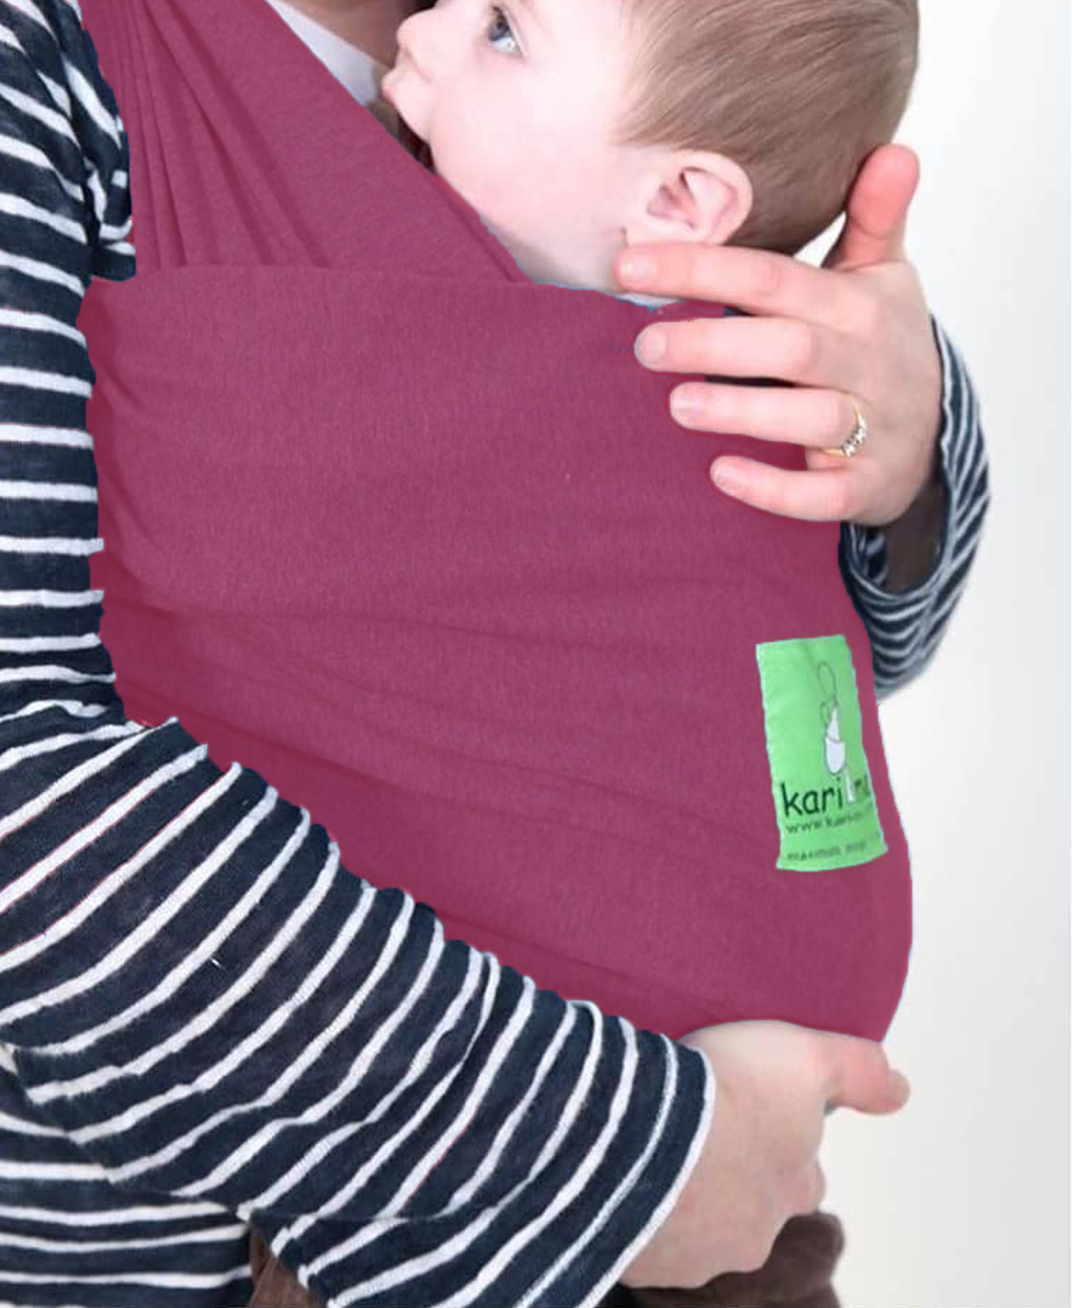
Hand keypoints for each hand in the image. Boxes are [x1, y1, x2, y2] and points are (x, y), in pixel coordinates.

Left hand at [614, 144, 943, 529]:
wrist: (932, 433)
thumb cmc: (884, 344)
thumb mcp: (884, 278)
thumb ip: (875, 219)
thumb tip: (894, 150)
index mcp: (856, 305)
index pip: (773, 279)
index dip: (703, 269)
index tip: (629, 265)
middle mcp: (866, 362)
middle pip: (790, 346)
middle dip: (715, 344)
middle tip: (645, 346)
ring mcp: (871, 427)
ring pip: (808, 417)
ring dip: (742, 411)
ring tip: (677, 407)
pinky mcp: (865, 484)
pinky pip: (824, 493)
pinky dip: (775, 488)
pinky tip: (721, 474)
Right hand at [619, 1020, 910, 1290]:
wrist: (638, 1131)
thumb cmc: (727, 1090)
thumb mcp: (807, 1057)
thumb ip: (859, 1072)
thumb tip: (902, 1090)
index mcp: (792, 1188)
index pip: (801, 1176)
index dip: (781, 1145)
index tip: (753, 1115)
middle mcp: (751, 1235)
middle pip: (750, 1210)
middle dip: (732, 1180)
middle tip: (700, 1133)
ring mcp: (694, 1255)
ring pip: (696, 1228)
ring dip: (682, 1197)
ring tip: (652, 1147)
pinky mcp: (641, 1261)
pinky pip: (642, 1236)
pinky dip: (635, 1209)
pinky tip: (620, 1170)